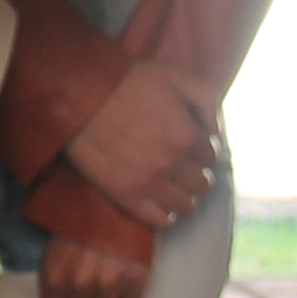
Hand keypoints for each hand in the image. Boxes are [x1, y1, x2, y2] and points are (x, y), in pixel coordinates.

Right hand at [62, 63, 216, 229]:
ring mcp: (149, 183)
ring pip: (186, 206)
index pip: (212, 156)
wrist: (79, 96)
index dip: (203, 150)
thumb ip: (206, 100)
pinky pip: (160, 220)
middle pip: (203, 184)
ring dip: (184, 196)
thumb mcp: (174, 77)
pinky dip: (166, 215)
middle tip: (183, 167)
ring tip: (172, 185)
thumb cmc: (126, 81)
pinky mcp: (126, 196)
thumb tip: (217, 131)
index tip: (191, 146)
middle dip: (197, 174)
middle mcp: (172, 164)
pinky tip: (160, 202)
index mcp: (186, 135)